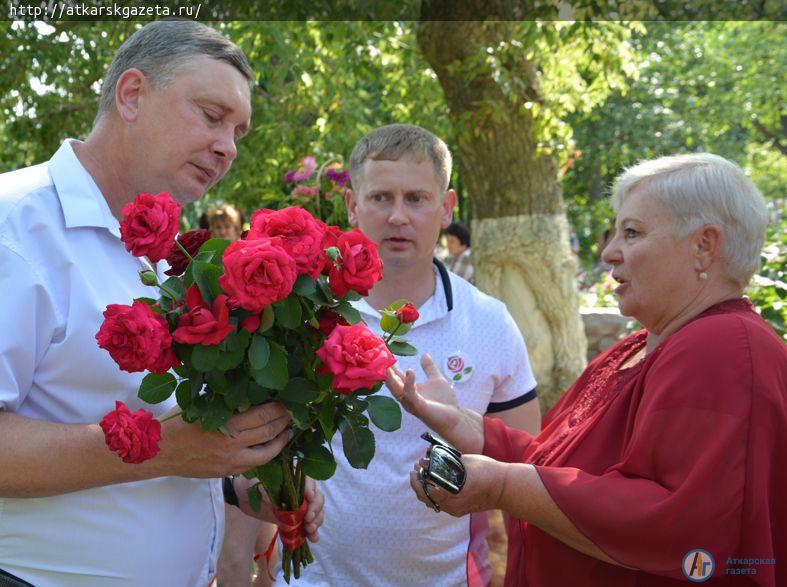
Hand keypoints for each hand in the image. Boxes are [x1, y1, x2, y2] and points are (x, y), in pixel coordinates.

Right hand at [154, 402, 292, 477]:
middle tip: (294, 412)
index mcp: (226, 424)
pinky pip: (254, 465)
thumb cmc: (176, 424)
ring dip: (281, 441)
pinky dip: (266, 455)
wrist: (158, 453)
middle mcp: (232, 445)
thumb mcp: (200, 405)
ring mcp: (231, 462)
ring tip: (289, 431)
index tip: (288, 399)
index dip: (279, 408)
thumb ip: (224, 401)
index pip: (263, 415)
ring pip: (267, 454)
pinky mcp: (227, 472)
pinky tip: (271, 447)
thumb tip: (248, 388)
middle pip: (269, 433)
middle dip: (285, 421)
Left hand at [235, 476, 324, 542]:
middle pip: (317, 499)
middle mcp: (301, 491)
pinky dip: (312, 532)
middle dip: (316, 510)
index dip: (312, 491)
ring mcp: (299, 506)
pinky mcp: (294, 519)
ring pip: (316, 513)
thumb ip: (268, 491)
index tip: (309, 500)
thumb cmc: (250, 484)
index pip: (309, 483)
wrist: (242, 495)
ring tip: (309, 531)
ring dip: (316, 522)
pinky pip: (306, 525)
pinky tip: (313, 539)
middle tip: (308, 520)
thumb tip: (274, 502)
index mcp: (294, 478)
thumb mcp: (257, 484)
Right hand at [386, 354, 483, 452]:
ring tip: (388, 366)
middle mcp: (407, 396)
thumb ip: (429, 368)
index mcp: (409, 389)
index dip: (390, 365)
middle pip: (392, 383)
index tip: (384, 353)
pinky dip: (409, 383)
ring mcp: (411, 402)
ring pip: (397, 390)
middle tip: (381, 358)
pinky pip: (410, 394)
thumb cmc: (444, 401)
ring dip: (392, 378)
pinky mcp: (419, 407)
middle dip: (386, 372)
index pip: (396, 376)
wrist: (455, 418)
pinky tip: (410, 371)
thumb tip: (424, 354)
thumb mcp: (436, 380)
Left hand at [410, 453, 505, 516]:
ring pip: (433, 502)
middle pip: (426, 498)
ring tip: (424, 476)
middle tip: (416, 471)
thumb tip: (428, 455)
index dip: (417, 480)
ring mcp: (456, 510)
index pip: (425, 491)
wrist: (505, 487)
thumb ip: (446, 459)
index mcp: (452, 493)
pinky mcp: (460, 510)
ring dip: (426, 490)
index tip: (415, 468)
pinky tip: (435, 483)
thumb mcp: (465, 461)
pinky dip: (435, 494)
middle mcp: (452, 505)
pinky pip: (442, 504)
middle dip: (418, 484)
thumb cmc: (487, 470)